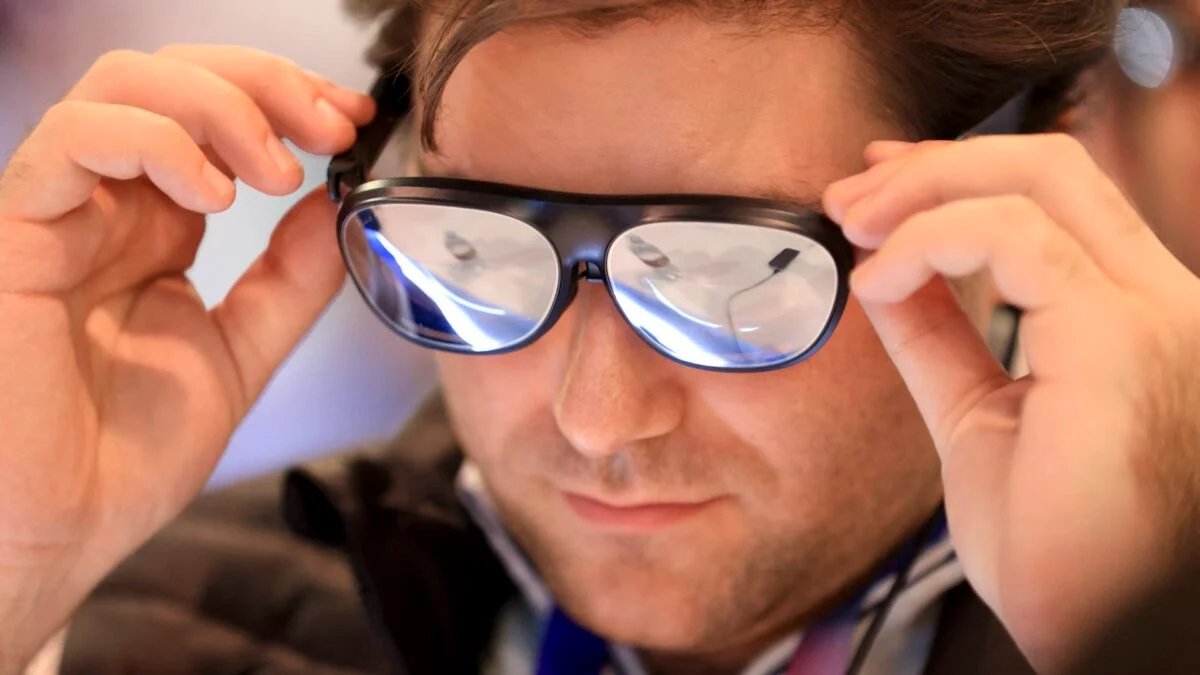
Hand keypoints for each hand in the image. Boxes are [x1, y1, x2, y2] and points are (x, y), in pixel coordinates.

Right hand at [0, 45, 372, 667]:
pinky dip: (156, 143)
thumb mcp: (240, 354)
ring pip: (124, 85)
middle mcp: (111, 207)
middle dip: (268, 84)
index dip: (289, 100)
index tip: (354, 121)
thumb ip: (289, 281)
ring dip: (220, 105)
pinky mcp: (19, 233)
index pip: (220, 117)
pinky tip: (212, 193)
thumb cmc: (123, 457)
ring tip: (275, 169)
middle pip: (177, 78)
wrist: (53, 533)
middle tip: (332, 124)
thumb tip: (337, 206)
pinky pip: (73, 140)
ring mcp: (64, 213)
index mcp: (158, 227)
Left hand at [824, 134, 1199, 671]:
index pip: (1058, 199)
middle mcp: (1163, 304)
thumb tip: (885, 272)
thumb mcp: (978, 416)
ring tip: (851, 225)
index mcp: (1136, 319)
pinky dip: (928, 240)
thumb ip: (940, 337)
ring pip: (1039, 176)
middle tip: (850, 193)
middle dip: (933, 164)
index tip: (879, 187)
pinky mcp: (1123, 342)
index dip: (959, 174)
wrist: (1101, 636)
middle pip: (1052, 165)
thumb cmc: (1055, 551)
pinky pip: (1016, 237)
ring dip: (921, 189)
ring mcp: (1155, 317)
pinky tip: (877, 278)